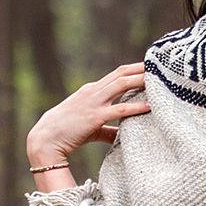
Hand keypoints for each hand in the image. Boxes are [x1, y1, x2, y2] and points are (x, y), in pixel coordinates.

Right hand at [26, 60, 151, 162]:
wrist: (46, 138)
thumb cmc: (67, 132)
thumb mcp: (90, 127)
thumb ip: (107, 129)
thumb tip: (121, 135)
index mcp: (92, 90)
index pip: (116, 74)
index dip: (133, 69)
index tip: (149, 67)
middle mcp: (93, 92)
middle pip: (121, 74)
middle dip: (140, 69)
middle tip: (159, 67)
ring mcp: (93, 102)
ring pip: (121, 85)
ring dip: (140, 81)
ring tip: (158, 80)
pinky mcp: (94, 117)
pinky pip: (119, 109)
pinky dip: (136, 107)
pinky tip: (150, 107)